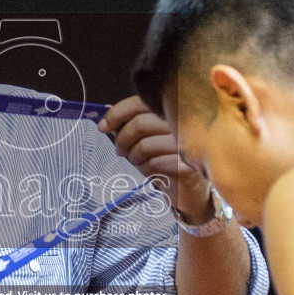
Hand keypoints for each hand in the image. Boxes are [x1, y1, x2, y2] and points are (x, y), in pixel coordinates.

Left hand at [99, 96, 214, 222]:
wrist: (190, 191)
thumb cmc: (167, 161)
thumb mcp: (148, 139)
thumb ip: (132, 124)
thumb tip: (108, 113)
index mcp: (171, 111)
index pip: (139, 103)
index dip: (117, 114)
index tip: (103, 127)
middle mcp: (182, 123)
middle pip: (139, 124)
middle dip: (123, 140)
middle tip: (120, 152)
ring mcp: (186, 144)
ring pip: (144, 146)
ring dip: (134, 158)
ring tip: (139, 162)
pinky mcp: (186, 164)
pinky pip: (153, 164)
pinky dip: (145, 170)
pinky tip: (152, 173)